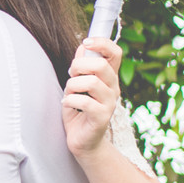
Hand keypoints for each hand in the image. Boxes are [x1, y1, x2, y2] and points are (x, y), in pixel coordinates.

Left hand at [62, 37, 121, 158]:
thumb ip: (81, 66)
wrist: (82, 140)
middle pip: (101, 65)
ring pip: (91, 82)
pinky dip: (69, 100)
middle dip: (78, 66)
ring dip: (72, 86)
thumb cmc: (79, 110)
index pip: (116, 53)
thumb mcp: (78, 84)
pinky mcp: (102, 117)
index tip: (86, 42)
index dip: (102, 43)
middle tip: (71, 76)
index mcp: (108, 77)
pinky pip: (84, 101)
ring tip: (69, 94)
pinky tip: (67, 105)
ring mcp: (110, 103)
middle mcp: (113, 88)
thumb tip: (83, 46)